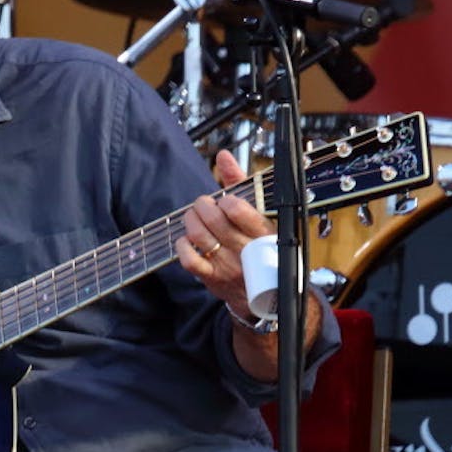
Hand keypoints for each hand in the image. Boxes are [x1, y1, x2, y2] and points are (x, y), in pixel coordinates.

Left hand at [177, 149, 273, 314]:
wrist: (268, 294)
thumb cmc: (264, 247)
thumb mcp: (263, 215)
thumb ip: (241, 184)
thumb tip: (223, 156)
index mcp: (263, 232)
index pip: (237, 210)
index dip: (225, 200)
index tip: (226, 200)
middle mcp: (244, 249)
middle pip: (212, 219)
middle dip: (203, 205)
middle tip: (205, 205)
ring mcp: (227, 265)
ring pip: (197, 235)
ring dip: (191, 220)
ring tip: (195, 217)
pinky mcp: (212, 278)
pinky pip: (188, 259)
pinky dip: (182, 245)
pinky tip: (188, 240)